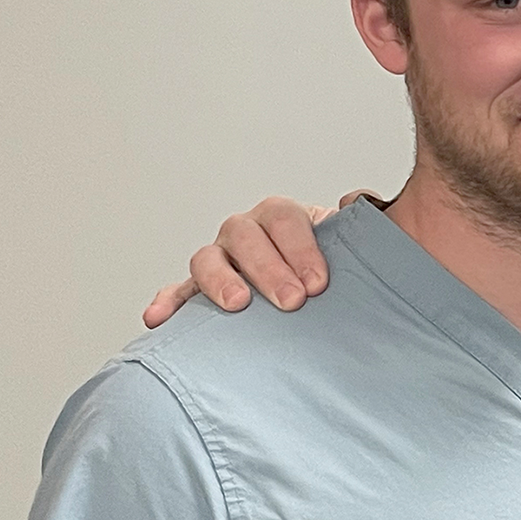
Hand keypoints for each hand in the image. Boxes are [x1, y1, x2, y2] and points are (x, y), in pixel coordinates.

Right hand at [142, 191, 383, 328]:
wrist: (317, 295)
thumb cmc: (332, 270)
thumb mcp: (351, 247)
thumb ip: (360, 226)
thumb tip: (358, 201)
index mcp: (282, 218)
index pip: (284, 218)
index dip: (300, 247)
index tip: (319, 282)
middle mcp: (247, 233)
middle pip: (244, 235)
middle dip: (268, 267)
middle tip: (291, 300)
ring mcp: (220, 260)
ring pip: (207, 258)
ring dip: (220, 280)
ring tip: (238, 304)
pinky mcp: (200, 291)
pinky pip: (180, 292)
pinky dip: (169, 303)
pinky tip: (159, 319)